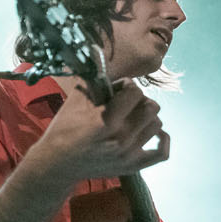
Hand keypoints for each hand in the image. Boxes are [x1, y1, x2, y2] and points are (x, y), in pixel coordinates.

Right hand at [33, 79, 169, 187]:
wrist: (58, 163)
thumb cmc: (64, 129)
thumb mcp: (75, 100)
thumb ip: (93, 79)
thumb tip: (100, 54)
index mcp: (106, 121)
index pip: (135, 92)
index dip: (128, 85)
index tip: (118, 89)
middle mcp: (120, 139)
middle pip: (152, 107)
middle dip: (141, 100)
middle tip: (127, 103)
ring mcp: (128, 155)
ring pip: (157, 125)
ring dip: (148, 117)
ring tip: (133, 117)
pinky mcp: (132, 166)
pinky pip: (162, 153)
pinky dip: (162, 140)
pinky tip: (154, 133)